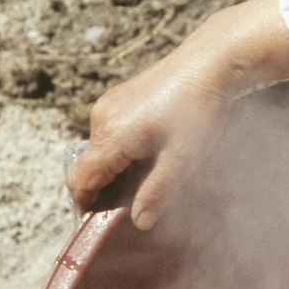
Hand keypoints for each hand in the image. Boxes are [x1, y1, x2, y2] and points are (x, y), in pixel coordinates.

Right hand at [67, 0, 288, 228]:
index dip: (87, 208)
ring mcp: (108, 106)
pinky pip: (110, 137)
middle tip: (134, 209)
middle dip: (105, 193)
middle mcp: (101, 119)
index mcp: (111, 137)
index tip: (105, 225)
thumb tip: (138, 223)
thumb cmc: (198, 113)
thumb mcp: (181, 162)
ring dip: (116, 174)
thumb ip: (156, 194)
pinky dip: (122, 155)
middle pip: (87, 169)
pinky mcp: (119, 100)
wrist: (209, 63)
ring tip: (148, 184)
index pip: (79, 182)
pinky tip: (151, 159)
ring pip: (100, 153)